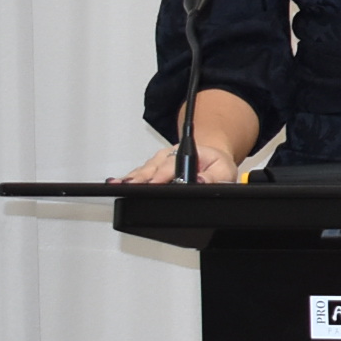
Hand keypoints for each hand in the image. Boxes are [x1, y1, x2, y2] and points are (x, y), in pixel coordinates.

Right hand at [116, 140, 236, 184]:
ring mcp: (158, 162)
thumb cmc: (216, 165)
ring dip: (132, 179)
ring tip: (120, 186)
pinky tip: (116, 183)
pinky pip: (138, 174)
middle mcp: (170, 155)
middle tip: (132, 188)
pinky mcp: (151, 169)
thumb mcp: (224, 171)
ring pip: (143, 170)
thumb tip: (201, 181)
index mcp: (189, 152)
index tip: (155, 182)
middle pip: (153, 167)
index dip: (163, 174)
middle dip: (143, 179)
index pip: (173, 164)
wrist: (211, 160)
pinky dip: (128, 180)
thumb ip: (214, 178)